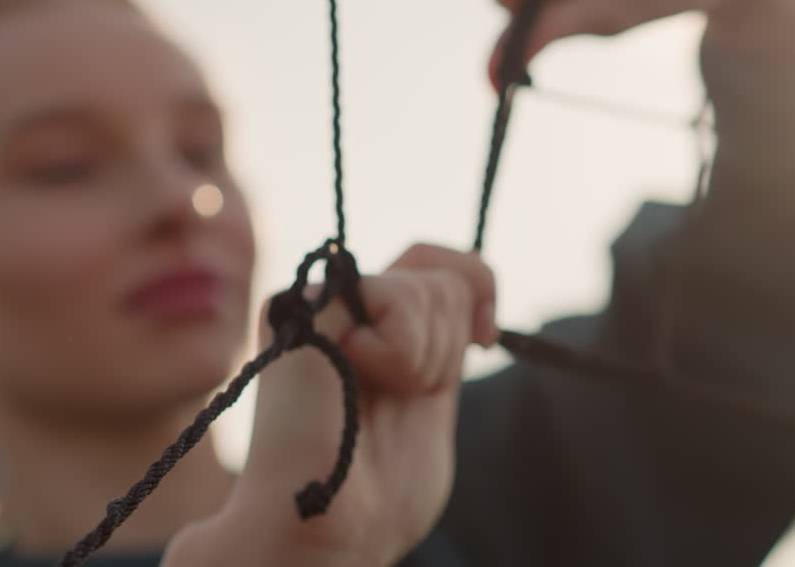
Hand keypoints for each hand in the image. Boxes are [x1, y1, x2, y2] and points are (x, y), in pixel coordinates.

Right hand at [162, 244, 495, 565]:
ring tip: (371, 402)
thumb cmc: (375, 495)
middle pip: (446, 277)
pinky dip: (403, 355)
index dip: (477, 285)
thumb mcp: (432, 402)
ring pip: (433, 288)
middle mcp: (344, 305)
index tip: (485, 338)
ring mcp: (324, 301)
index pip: (438, 264)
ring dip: (425, 362)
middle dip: (448, 348)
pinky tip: (352, 384)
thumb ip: (444, 344)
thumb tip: (477, 294)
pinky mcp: (309, 303)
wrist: (325, 530)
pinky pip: (400, 298)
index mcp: (369, 327)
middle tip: (403, 398)